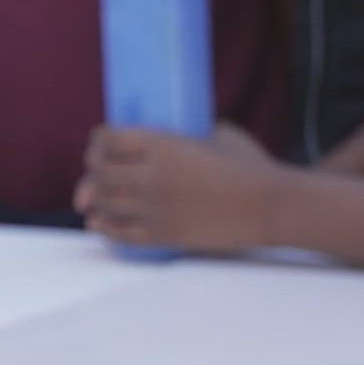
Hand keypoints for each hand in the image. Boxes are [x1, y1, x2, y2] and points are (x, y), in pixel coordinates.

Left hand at [76, 123, 292, 251]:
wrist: (270, 206)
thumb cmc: (250, 166)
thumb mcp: (218, 135)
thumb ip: (192, 132)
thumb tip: (182, 130)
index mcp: (162, 145)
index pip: (108, 140)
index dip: (98, 142)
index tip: (99, 145)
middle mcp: (151, 176)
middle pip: (99, 173)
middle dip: (93, 172)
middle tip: (96, 172)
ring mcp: (155, 208)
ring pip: (104, 204)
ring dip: (95, 199)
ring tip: (95, 198)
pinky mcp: (163, 234)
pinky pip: (119, 233)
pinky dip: (104, 227)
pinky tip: (99, 222)